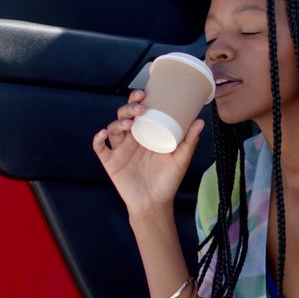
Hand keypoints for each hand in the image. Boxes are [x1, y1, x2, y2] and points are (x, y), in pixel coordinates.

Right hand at [93, 89, 204, 214]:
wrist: (155, 204)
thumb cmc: (168, 181)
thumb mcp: (181, 159)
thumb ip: (189, 141)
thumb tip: (200, 121)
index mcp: (146, 134)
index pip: (139, 111)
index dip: (138, 100)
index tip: (145, 94)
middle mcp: (131, 139)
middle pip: (124, 116)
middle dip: (128, 108)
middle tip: (140, 108)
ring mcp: (120, 150)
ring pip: (112, 128)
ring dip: (118, 122)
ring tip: (130, 124)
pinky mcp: (111, 162)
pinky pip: (100, 148)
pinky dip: (98, 139)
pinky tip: (101, 134)